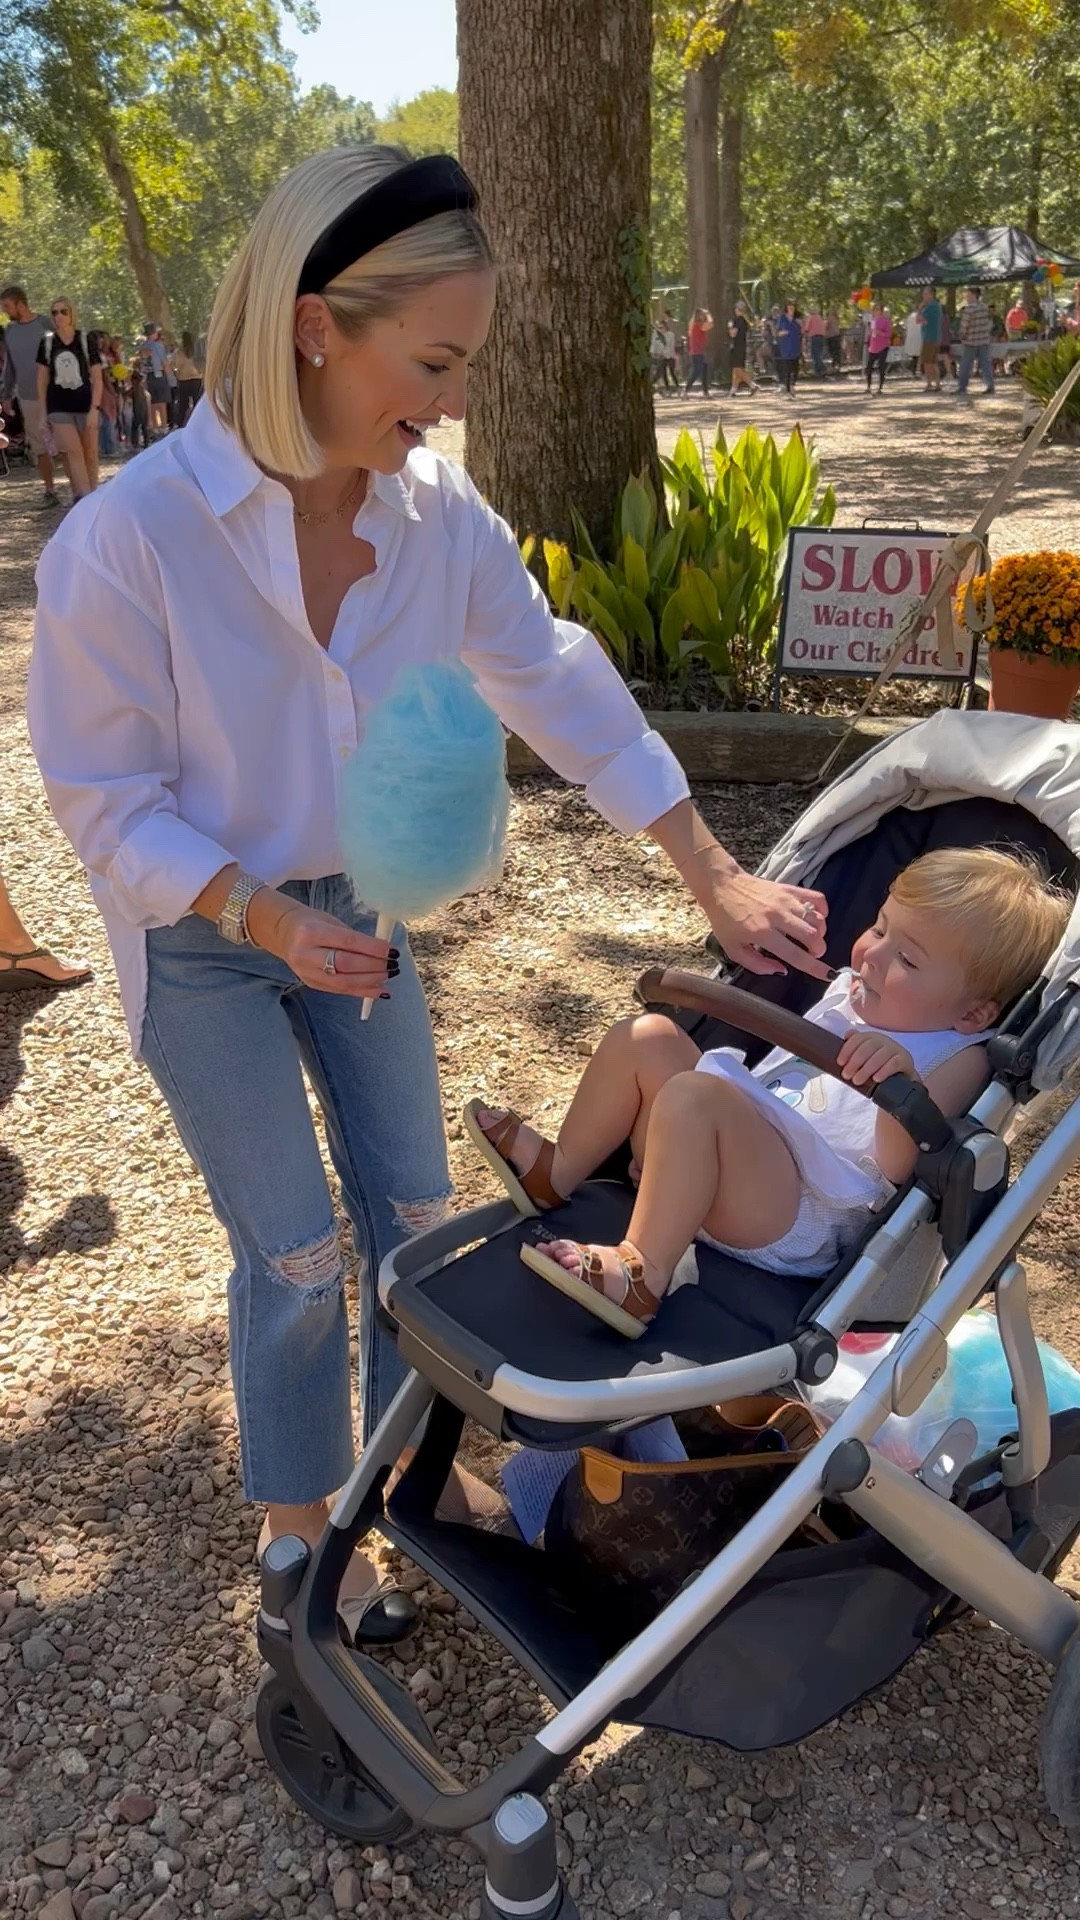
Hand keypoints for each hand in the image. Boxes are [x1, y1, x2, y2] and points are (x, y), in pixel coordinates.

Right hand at [246, 889, 395, 999]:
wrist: (284, 933)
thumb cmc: (312, 923)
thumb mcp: (330, 921)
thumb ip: (353, 936)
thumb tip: (382, 950)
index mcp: (311, 932)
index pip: (347, 942)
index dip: (373, 948)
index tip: (391, 950)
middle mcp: (306, 954)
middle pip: (346, 964)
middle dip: (374, 966)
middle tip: (393, 964)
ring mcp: (307, 972)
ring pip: (344, 982)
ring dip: (371, 981)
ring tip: (389, 975)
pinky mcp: (312, 983)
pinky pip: (341, 990)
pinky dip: (362, 991)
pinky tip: (379, 990)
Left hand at [700, 861, 829, 978]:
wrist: (721, 885)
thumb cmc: (725, 919)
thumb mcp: (733, 949)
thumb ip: (757, 965)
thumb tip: (782, 971)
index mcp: (762, 933)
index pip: (796, 954)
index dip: (815, 968)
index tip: (828, 974)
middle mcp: (777, 916)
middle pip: (813, 936)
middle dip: (818, 950)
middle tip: (811, 953)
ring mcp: (785, 900)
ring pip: (817, 919)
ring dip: (820, 933)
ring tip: (810, 937)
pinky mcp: (789, 888)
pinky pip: (817, 899)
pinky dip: (822, 911)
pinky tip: (814, 918)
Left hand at [837, 1029, 917, 1088]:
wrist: (900, 1079)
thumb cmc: (877, 1068)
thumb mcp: (864, 1059)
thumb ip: (854, 1049)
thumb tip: (846, 1035)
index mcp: (872, 1038)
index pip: (858, 1038)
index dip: (848, 1049)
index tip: (840, 1062)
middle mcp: (884, 1040)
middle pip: (868, 1046)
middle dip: (855, 1061)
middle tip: (847, 1075)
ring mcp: (896, 1049)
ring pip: (880, 1055)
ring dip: (866, 1069)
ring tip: (857, 1080)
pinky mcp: (905, 1060)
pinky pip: (894, 1063)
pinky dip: (884, 1071)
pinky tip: (876, 1079)